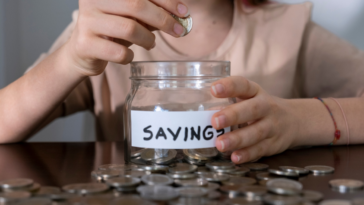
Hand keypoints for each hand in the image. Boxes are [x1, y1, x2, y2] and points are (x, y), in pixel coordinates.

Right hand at [64, 0, 188, 75]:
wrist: (83, 51)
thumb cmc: (112, 30)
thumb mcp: (131, 16)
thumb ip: (151, 12)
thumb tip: (180, 14)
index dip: (166, 1)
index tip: (183, 12)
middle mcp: (93, 0)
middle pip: (136, 5)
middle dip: (163, 19)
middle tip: (178, 30)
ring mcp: (86, 21)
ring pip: (129, 28)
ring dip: (148, 39)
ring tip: (150, 44)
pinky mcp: (85, 44)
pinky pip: (119, 52)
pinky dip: (130, 57)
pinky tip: (129, 56)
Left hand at [211, 76, 298, 163]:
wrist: (295, 120)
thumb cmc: (260, 108)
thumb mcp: (249, 99)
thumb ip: (228, 104)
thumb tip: (202, 115)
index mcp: (255, 92)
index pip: (243, 85)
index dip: (229, 86)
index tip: (214, 89)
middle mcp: (266, 107)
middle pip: (252, 109)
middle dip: (233, 115)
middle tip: (215, 121)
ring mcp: (272, 126)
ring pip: (256, 132)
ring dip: (237, 139)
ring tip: (220, 144)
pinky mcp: (274, 144)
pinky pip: (260, 150)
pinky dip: (247, 154)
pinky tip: (235, 157)